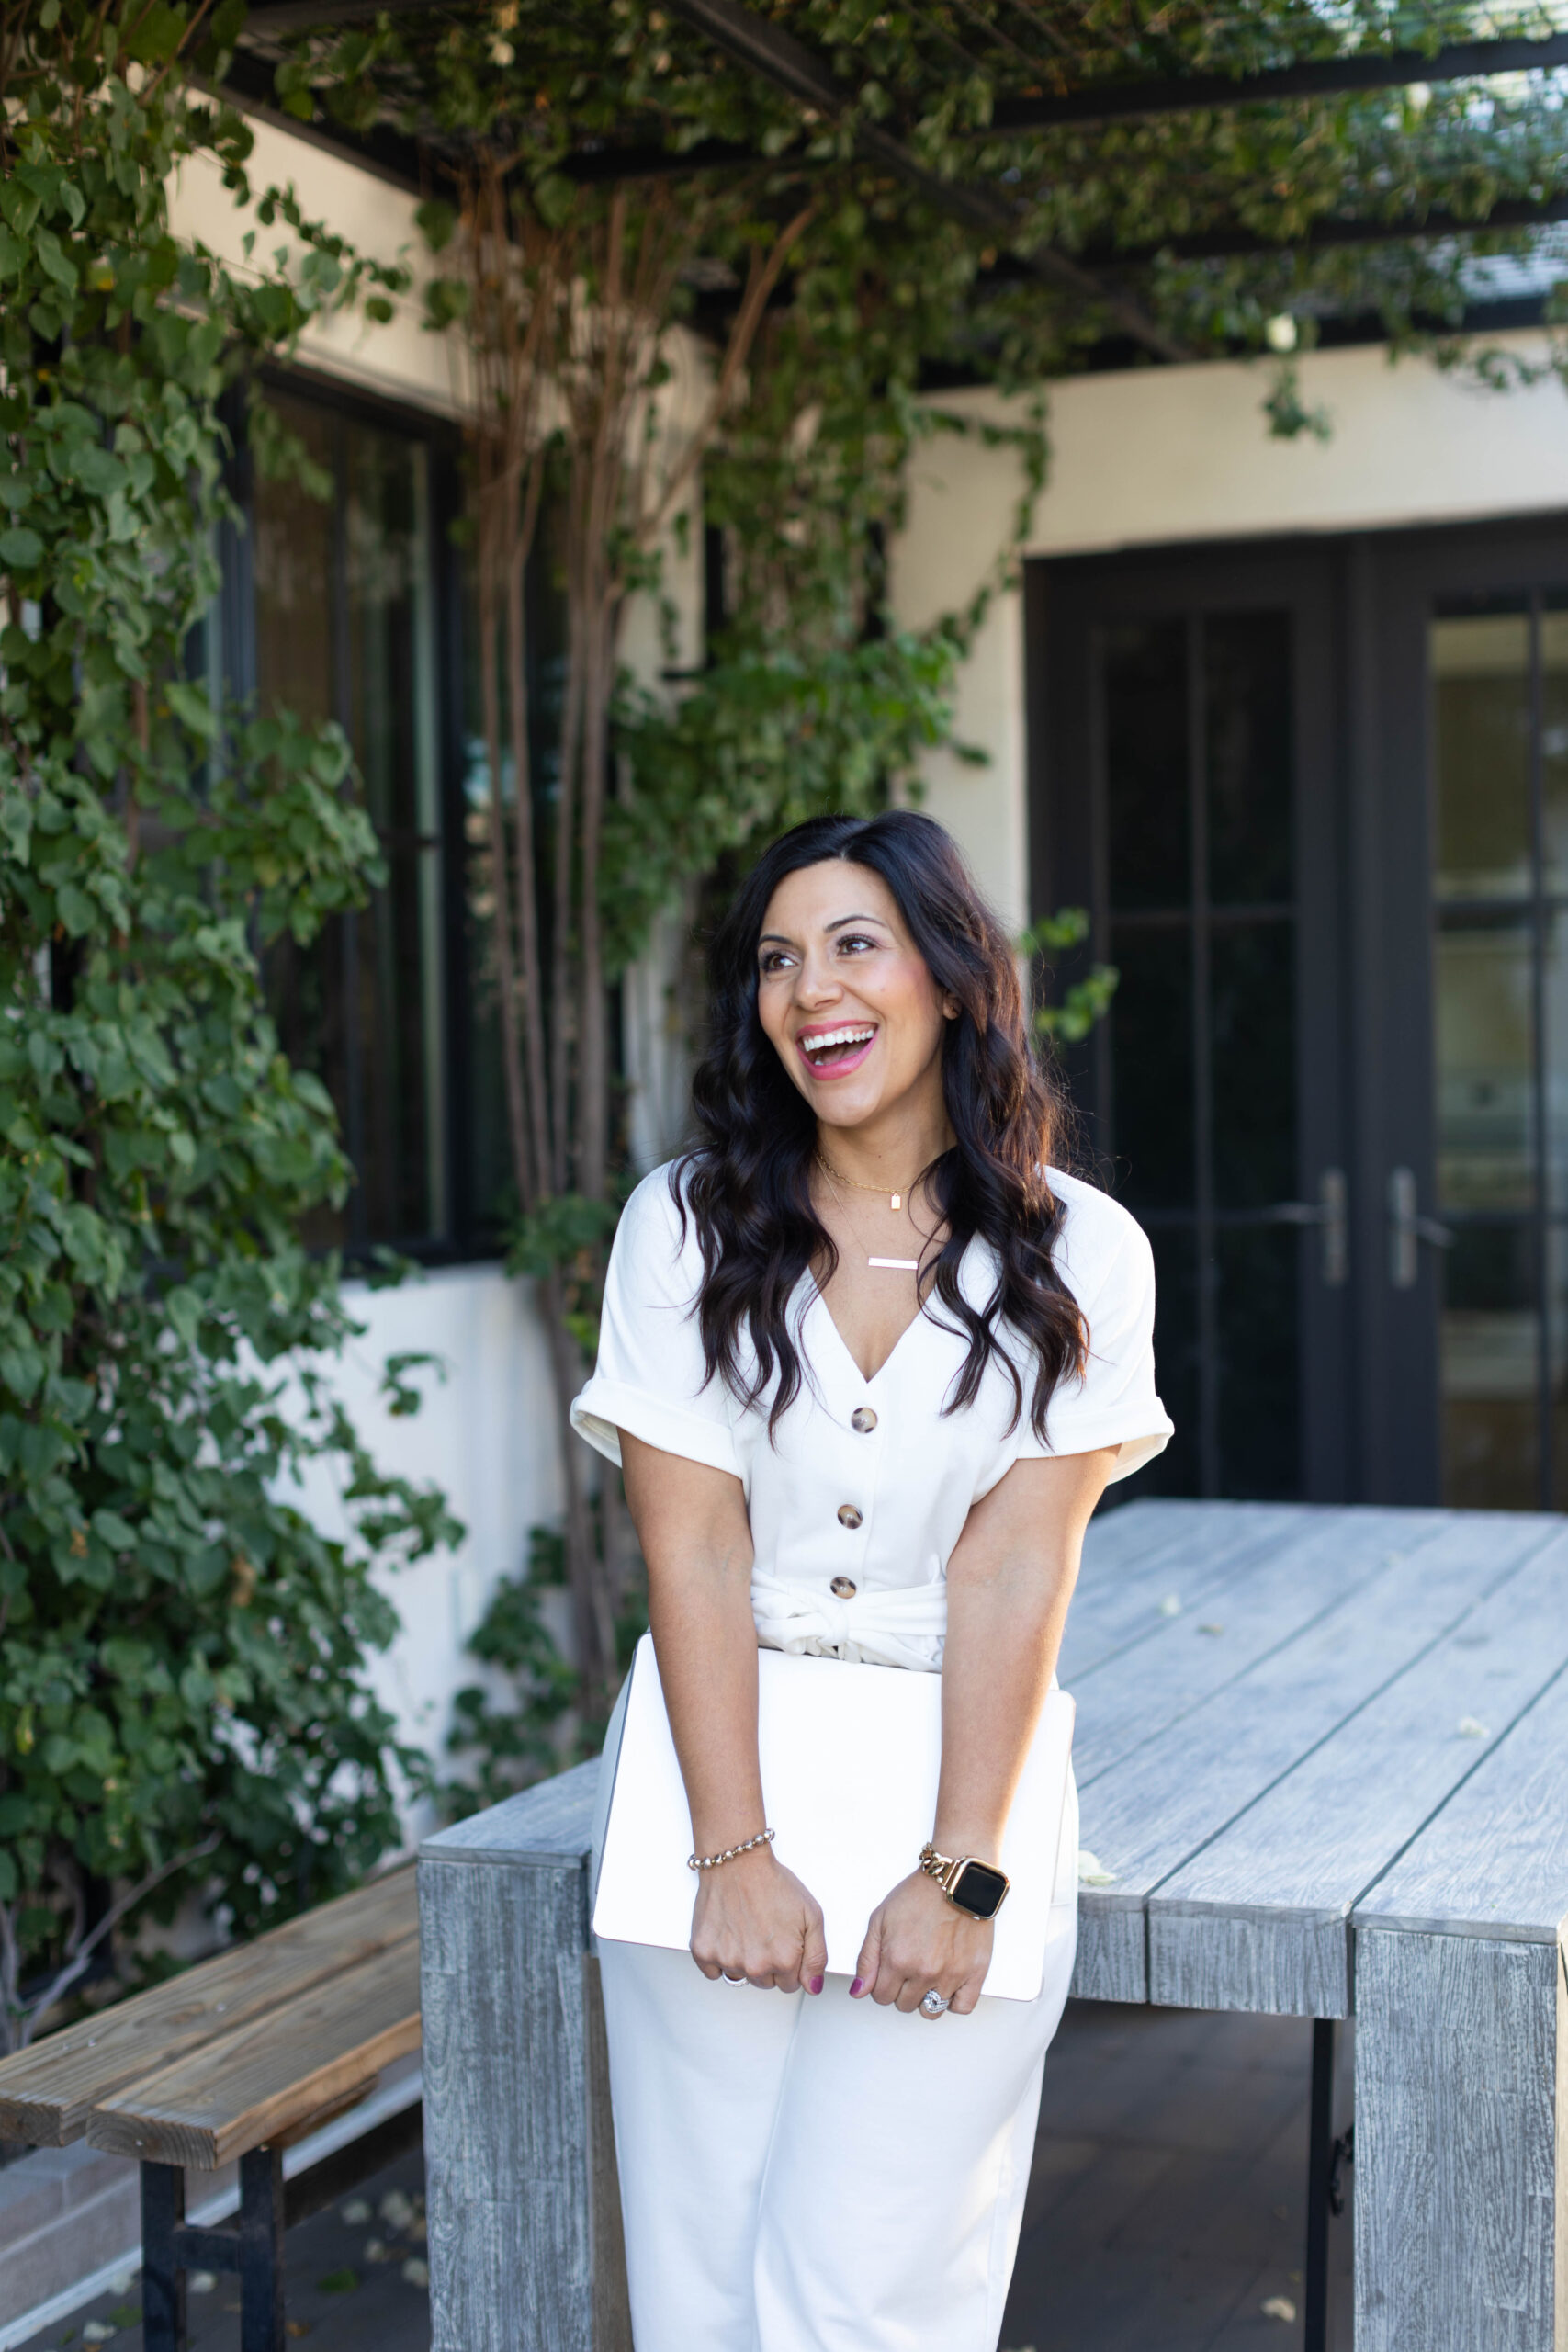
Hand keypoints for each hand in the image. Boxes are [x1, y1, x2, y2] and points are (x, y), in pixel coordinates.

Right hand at [690, 1846, 827, 1993]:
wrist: (738, 1861)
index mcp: (784, 1959)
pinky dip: (719, 1958)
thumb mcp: (812, 1915)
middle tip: (764, 1931)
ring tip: (746, 1928)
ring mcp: (728, 1960)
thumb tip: (813, 1987)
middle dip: (768, 1962)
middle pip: (765, 1983)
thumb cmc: (772, 1883)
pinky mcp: (704, 1952)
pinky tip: (728, 1935)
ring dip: (744, 1960)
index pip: (790, 1984)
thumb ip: (817, 1956)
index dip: (788, 1961)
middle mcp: (755, 1966)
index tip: (782, 1940)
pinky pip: (713, 1973)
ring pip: (741, 1977)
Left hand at [852, 1869, 993, 2016]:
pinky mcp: (975, 1974)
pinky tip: (948, 1985)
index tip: (889, 1972)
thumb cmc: (920, 1894)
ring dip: (925, 1998)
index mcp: (897, 1959)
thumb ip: (866, 1959)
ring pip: (930, 2011)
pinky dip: (954, 2002)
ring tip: (928, 1975)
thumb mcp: (880, 1919)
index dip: (882, 1985)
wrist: (957, 1879)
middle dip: (902, 1990)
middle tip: (910, 1967)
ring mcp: (950, 1975)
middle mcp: (923, 1972)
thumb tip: (859, 1991)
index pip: (881, 1997)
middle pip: (904, 2005)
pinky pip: (962, 2007)